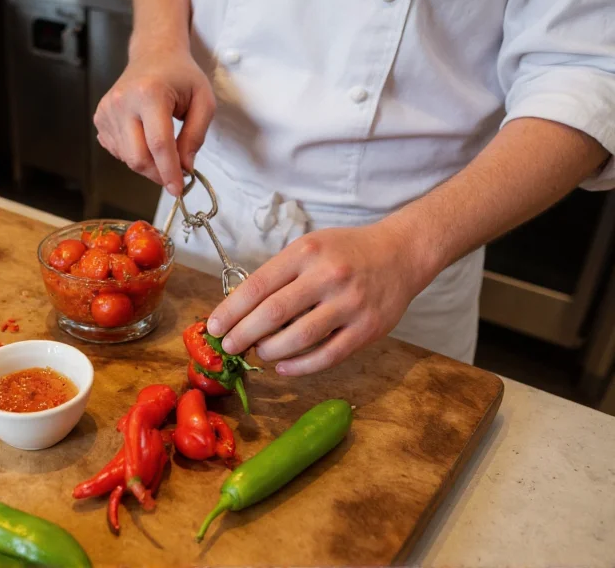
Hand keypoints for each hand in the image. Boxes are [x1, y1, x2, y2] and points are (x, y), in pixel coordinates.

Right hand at [93, 45, 215, 196]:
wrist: (153, 54)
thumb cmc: (180, 75)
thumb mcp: (204, 100)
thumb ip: (196, 136)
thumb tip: (185, 167)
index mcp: (149, 94)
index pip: (158, 144)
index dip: (169, 172)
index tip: (178, 189)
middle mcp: (123, 102)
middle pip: (138, 157)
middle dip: (158, 174)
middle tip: (174, 173)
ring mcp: (107, 110)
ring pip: (127, 158)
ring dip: (148, 163)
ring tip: (162, 144)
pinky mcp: (100, 118)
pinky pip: (118, 151)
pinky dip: (134, 153)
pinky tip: (144, 136)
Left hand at [205, 223, 433, 375]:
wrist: (401, 253)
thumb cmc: (346, 251)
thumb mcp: (309, 247)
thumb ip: (279, 274)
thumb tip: (240, 310)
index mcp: (306, 253)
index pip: (258, 286)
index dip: (231, 310)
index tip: (214, 327)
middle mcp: (328, 276)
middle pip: (273, 314)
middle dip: (243, 335)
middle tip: (229, 347)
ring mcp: (350, 304)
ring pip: (299, 338)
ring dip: (270, 351)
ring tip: (258, 353)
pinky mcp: (368, 329)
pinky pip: (328, 355)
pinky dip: (300, 366)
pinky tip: (283, 367)